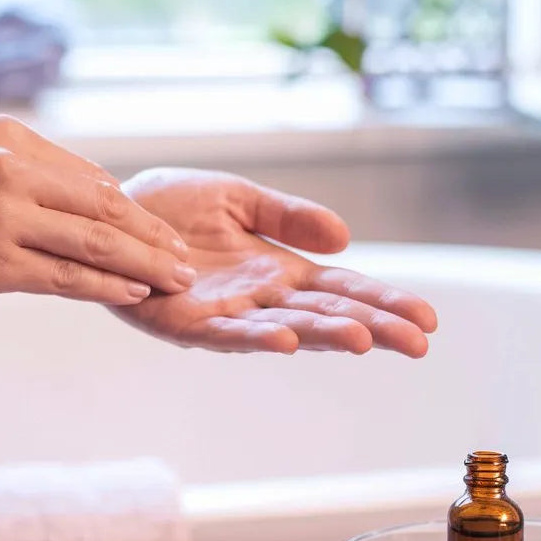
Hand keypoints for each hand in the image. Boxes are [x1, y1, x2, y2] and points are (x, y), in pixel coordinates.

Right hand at [0, 116, 196, 302]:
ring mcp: (4, 220)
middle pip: (105, 208)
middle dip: (152, 236)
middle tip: (185, 257)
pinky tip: (132, 291)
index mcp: (13, 140)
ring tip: (176, 279)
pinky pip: (63, 277)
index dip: (134, 209)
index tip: (160, 228)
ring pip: (93, 244)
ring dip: (143, 264)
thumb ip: (30, 161)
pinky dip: (104, 284)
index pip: (92, 179)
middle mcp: (14, 174)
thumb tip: (90, 188)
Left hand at [113, 168, 437, 355]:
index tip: (428, 317)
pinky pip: (225, 333)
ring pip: (286, 328)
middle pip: (328, 315)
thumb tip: (346, 237)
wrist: (111, 210)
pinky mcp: (185, 324)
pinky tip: (287, 340)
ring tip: (366, 339)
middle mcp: (261, 300)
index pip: (344, 289)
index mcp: (280, 271)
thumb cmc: (175, 207)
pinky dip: (256, 338)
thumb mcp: (242, 198)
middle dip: (375, 327)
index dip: (385, 301)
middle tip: (420, 342)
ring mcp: (226, 316)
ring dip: (325, 335)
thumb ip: (290, 216)